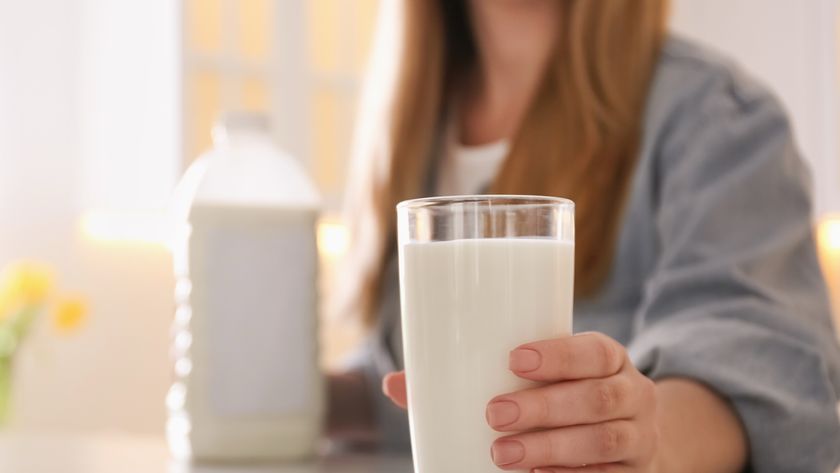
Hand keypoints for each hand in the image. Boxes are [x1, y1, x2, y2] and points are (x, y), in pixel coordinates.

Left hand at [383, 332, 660, 471]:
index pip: (594, 350)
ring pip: (604, 441)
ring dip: (552, 448)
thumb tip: (396, 383)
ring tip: (503, 455)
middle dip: (545, 408)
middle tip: (494, 416)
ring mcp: (640, 437)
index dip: (559, 354)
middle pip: (596, 399)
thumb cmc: (562, 397)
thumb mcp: (538, 380)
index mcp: (609, 359)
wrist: (630, 435)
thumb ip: (474, 378)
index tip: (513, 359)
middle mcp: (634, 394)